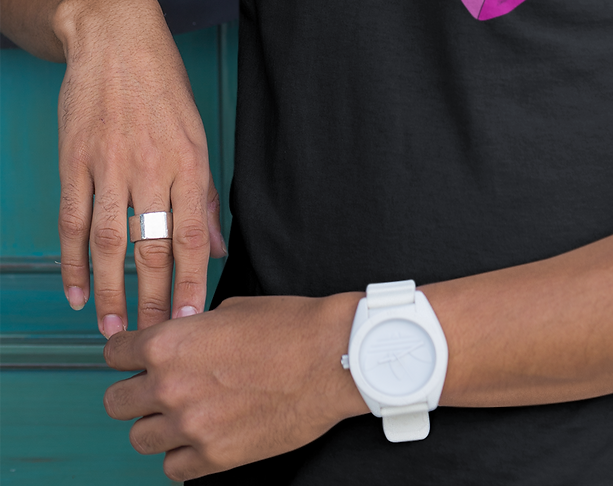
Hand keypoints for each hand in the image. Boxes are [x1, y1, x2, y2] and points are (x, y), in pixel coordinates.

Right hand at [56, 0, 225, 335]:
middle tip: (153, 341)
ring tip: (114, 328)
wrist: (116, 38)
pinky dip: (72, 261)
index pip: (192, 234)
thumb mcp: (196, 132)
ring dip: (110, 291)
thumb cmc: (161, 85)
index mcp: (187, 160)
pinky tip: (75, 291)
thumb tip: (215, 246)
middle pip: (151, 246)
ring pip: (109, 242)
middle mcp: (150, 166)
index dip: (192, 282)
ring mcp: (109, 164)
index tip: (193, 320)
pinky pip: (73, 221)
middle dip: (153, 300)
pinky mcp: (76, 161)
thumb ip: (203, 194)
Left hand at [103, 293, 367, 478]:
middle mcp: (170, 387)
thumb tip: (178, 342)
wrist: (332, 358)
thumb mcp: (230, 310)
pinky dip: (182, 455)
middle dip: (133, 393)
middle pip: (116, 403)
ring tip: (183, 414)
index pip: (114, 354)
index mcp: (168, 343)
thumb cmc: (289, 327)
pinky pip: (173, 469)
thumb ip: (191, 331)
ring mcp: (190, 427)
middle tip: (154, 389)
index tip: (132, 359)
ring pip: (140, 439)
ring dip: (157, 425)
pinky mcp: (214, 458)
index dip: (125, 353)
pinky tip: (202, 437)